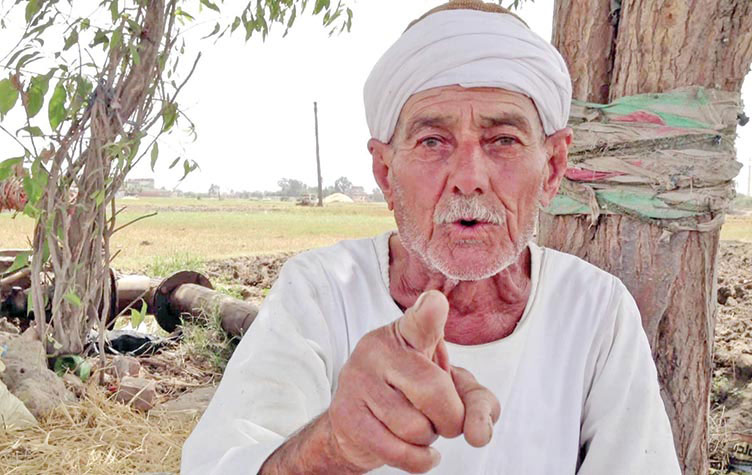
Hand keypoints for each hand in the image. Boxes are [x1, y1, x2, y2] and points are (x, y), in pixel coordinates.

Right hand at [324, 290, 500, 472]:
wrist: (358, 424)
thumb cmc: (413, 396)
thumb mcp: (453, 389)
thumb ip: (479, 403)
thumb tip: (478, 434)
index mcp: (407, 332)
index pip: (421, 320)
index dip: (430, 313)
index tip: (435, 303)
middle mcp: (379, 349)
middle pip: (434, 392)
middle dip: (451, 418)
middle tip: (444, 419)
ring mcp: (358, 380)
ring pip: (416, 427)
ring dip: (428, 438)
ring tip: (418, 427)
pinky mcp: (346, 415)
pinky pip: (398, 451)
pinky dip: (419, 460)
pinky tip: (419, 451)